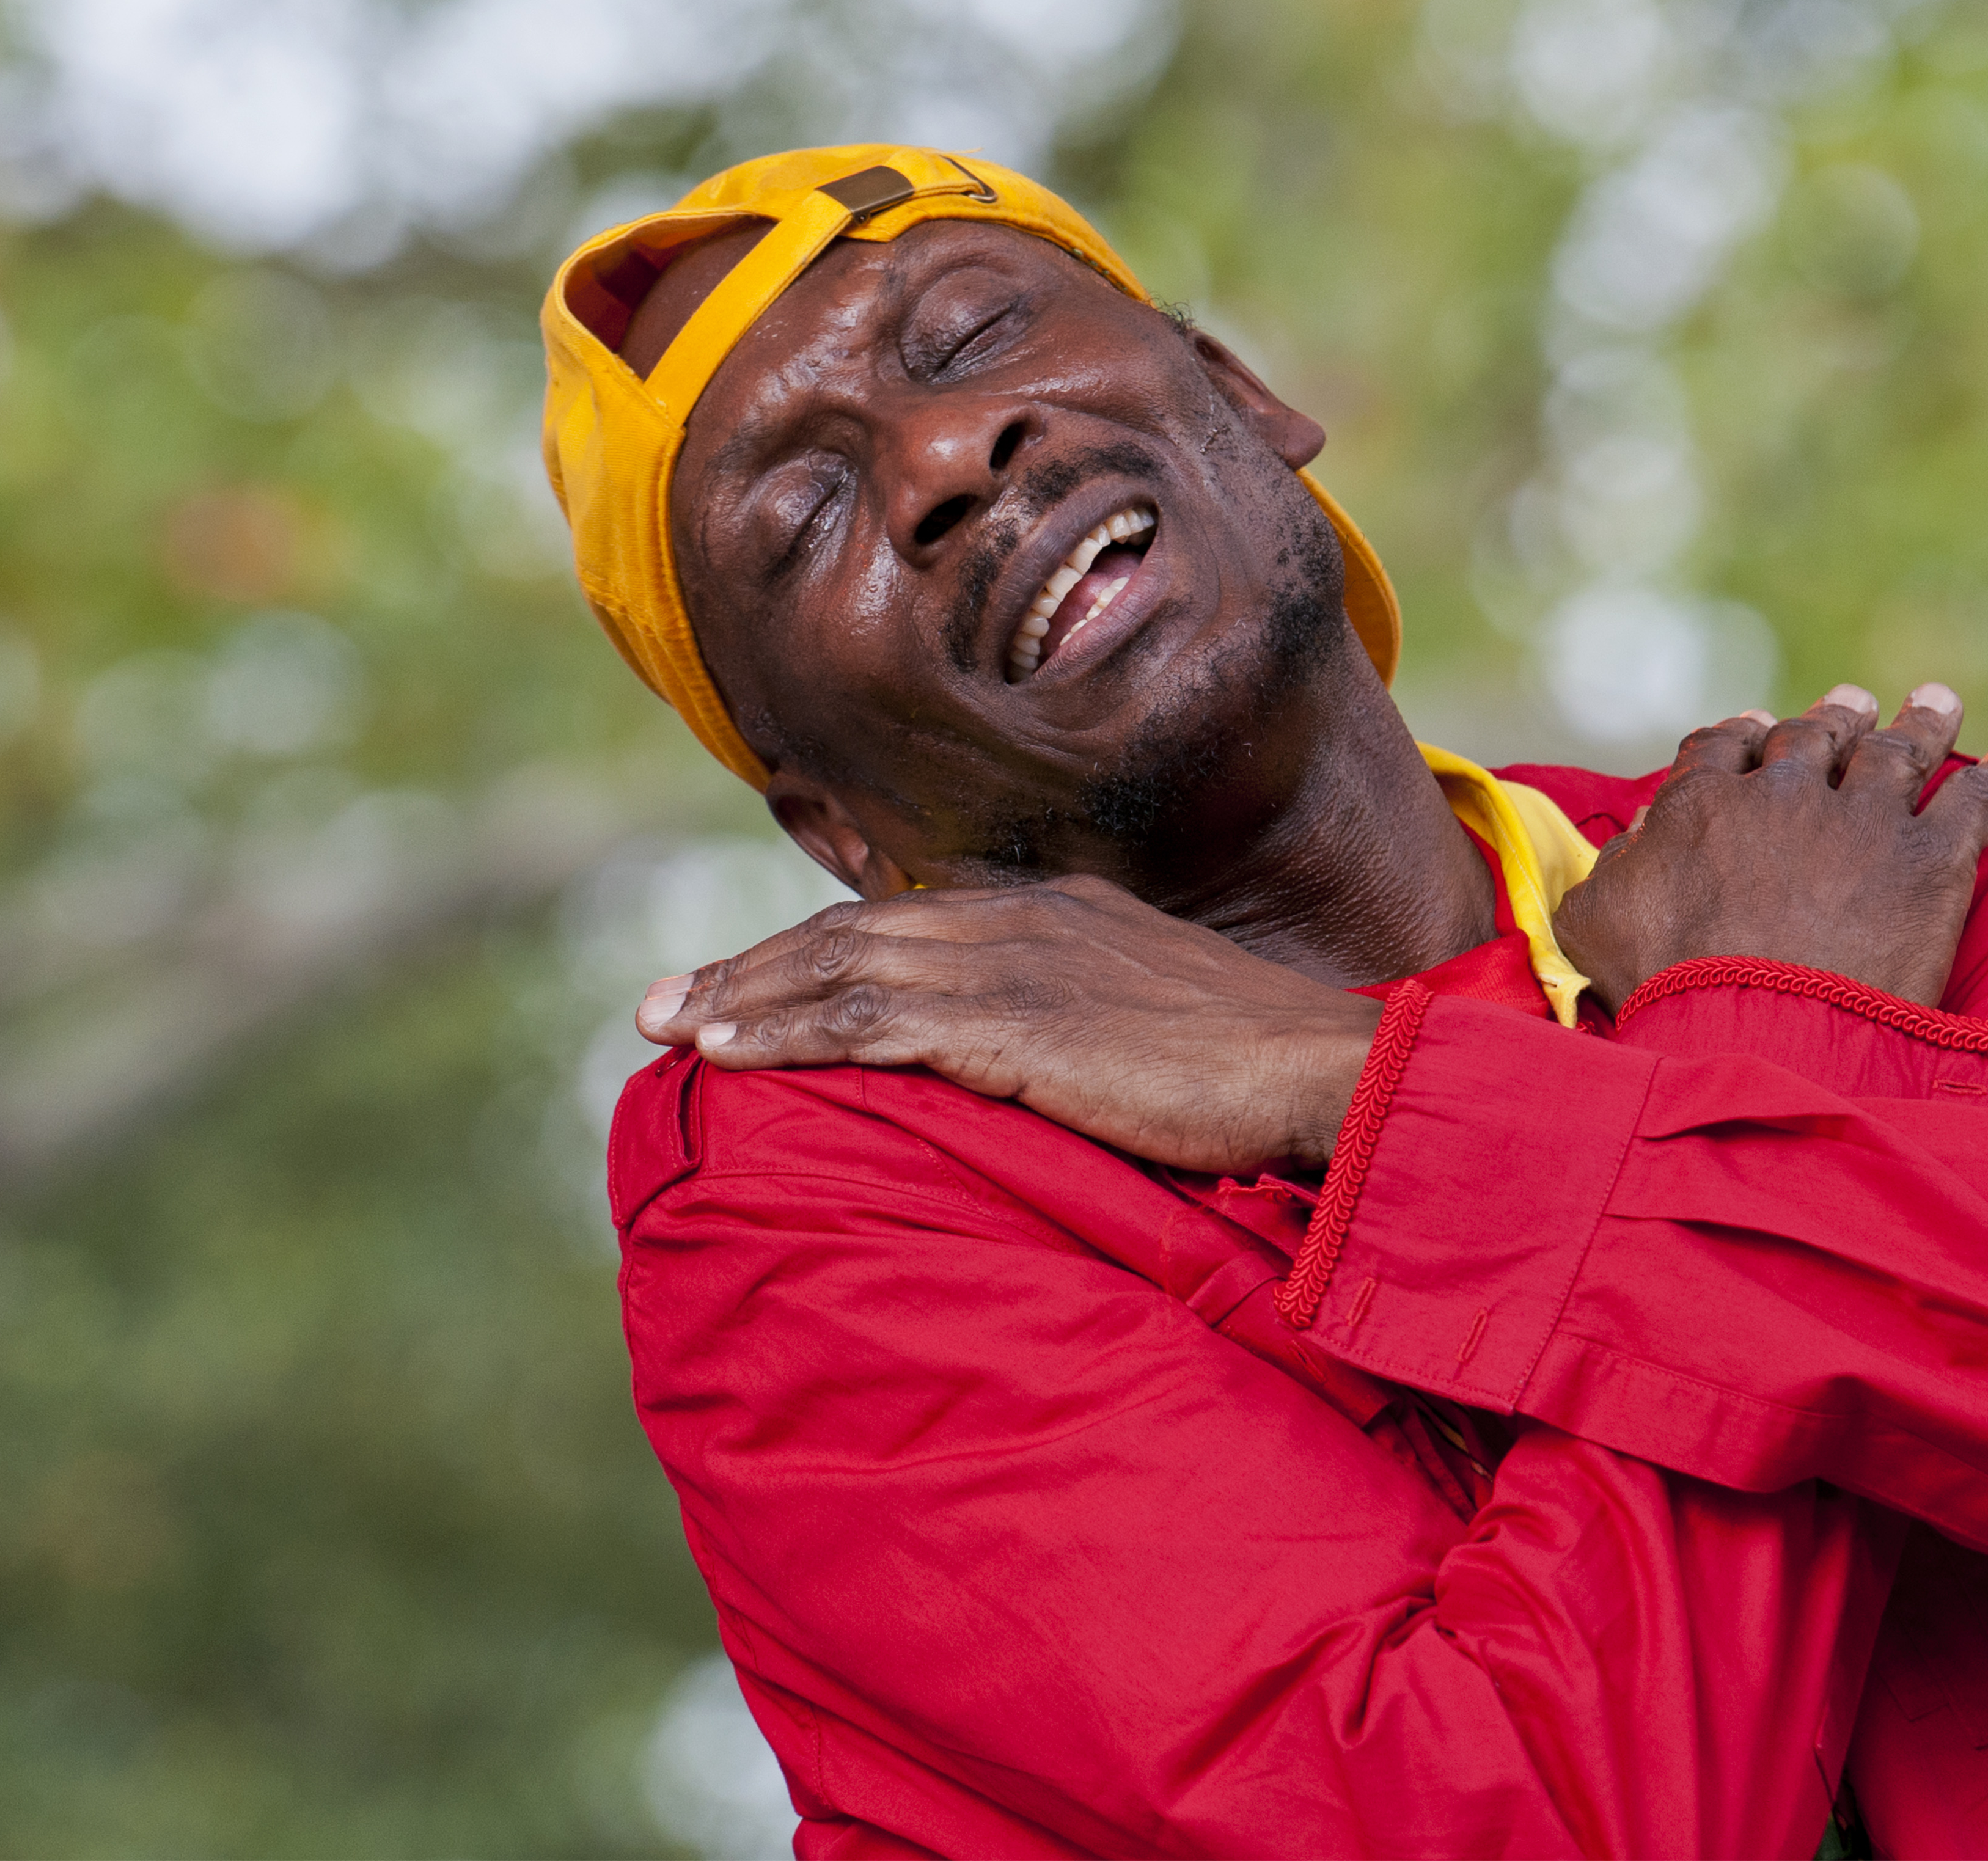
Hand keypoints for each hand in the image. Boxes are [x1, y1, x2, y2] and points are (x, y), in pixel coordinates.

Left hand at [633, 874, 1382, 1173]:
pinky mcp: (1012, 1023)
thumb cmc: (1258, 1072)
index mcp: (1059, 914)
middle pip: (855, 930)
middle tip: (664, 1001)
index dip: (816, 950)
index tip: (747, 982)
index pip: (909, 919)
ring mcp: (1017, 963)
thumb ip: (1085, 1024)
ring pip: (842, 967)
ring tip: (666, 1026)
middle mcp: (1025, 919)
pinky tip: (725, 1052)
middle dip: (751, 965)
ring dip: (744, 995)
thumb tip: (1044, 1068)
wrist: (1323, 1073)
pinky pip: (866, 1021)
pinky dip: (784, 1031)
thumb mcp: (1156, 1025)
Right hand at [1553, 682, 1987, 1010]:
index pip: (1724, 748)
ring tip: (1936, 703)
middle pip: (1817, 737)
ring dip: (1921, 722)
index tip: (1758, 728)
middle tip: (1852, 704)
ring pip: (1899, 750)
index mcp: (1704, 805)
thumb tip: (1643, 829)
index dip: (1743, 736)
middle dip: (1834, 717)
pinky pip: (1975, 802)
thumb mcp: (1597, 929)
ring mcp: (1864, 821)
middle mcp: (1787, 794)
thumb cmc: (1665, 993)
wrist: (1755, 1039)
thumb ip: (1613, 870)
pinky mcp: (1930, 862)